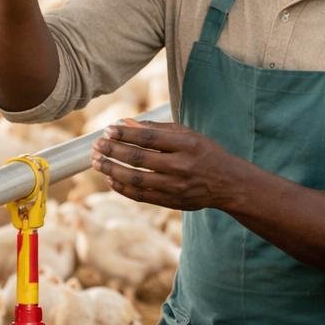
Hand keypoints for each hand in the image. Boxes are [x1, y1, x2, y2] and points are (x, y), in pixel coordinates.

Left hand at [91, 120, 243, 209]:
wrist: (228, 184)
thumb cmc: (205, 153)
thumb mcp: (187, 134)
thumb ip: (156, 128)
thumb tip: (125, 123)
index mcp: (187, 145)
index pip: (149, 138)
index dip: (125, 134)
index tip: (108, 130)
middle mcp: (181, 166)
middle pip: (139, 158)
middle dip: (113, 151)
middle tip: (96, 146)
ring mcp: (176, 187)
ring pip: (136, 179)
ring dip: (112, 169)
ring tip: (97, 162)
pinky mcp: (172, 202)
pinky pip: (141, 196)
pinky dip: (122, 188)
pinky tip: (110, 178)